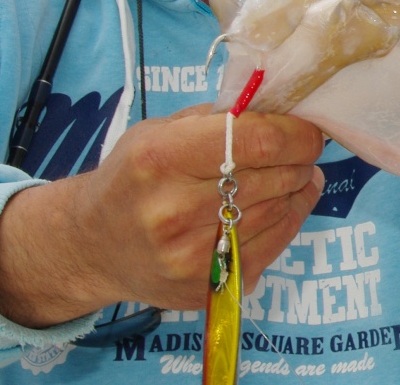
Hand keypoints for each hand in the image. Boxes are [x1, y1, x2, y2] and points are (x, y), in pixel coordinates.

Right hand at [0, 107, 325, 326]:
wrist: (92, 245)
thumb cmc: (134, 176)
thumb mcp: (160, 132)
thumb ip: (221, 119)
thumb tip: (287, 113)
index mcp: (162, 158)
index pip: (260, 140)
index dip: (298, 132)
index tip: (307, 128)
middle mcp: (175, 209)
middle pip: (277, 176)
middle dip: (300, 158)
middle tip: (300, 150)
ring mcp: (192, 255)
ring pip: (281, 210)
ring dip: (297, 188)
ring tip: (288, 175)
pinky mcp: (208, 286)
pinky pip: (275, 244)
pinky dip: (288, 219)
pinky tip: (279, 204)